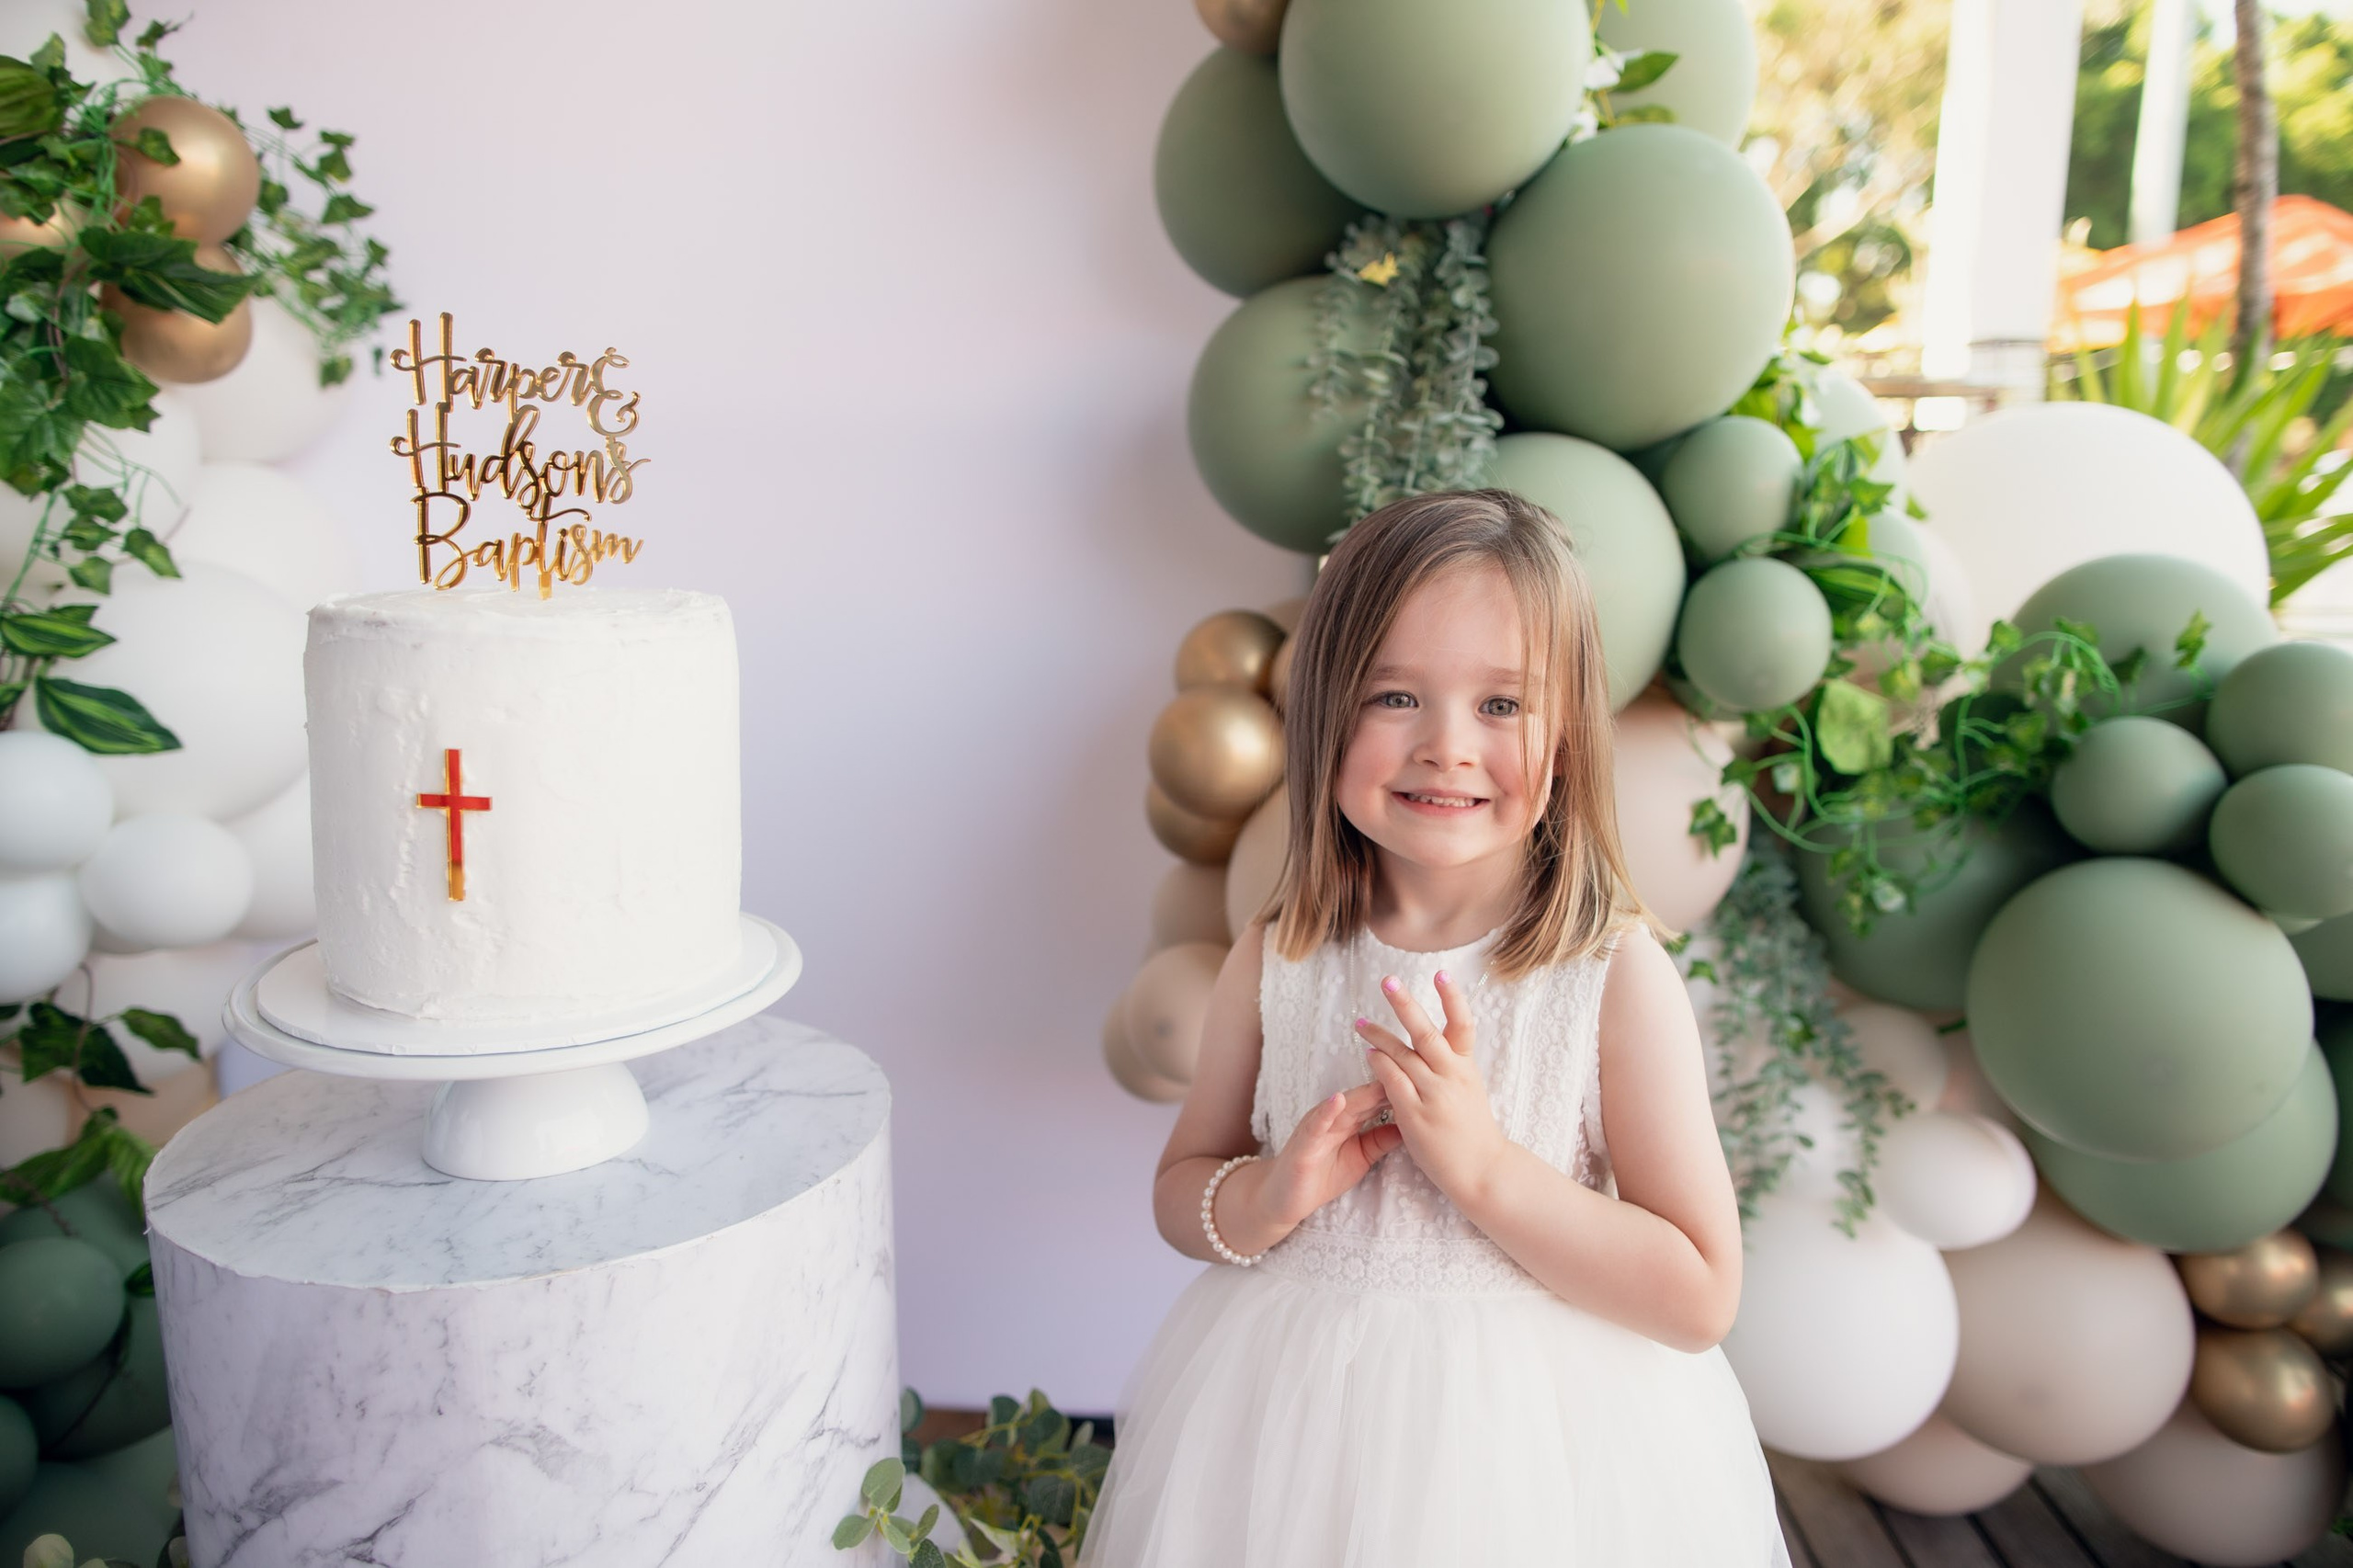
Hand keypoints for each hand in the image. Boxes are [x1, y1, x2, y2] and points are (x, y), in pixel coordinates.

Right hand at [1252, 1080, 1402, 1232]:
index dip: (1401, 1086)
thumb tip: (1412, 1125)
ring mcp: (1318, 1126)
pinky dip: (1326, 1111)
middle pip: (1367, 1095)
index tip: (1426, 1074)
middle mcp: (1335, 1116)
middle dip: (1388, 1081)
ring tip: (1383, 1074)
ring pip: (1344, 1104)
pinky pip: (1316, 1124)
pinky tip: (1338, 1100)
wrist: (1286, 1199)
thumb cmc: (1323, 1176)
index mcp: (1351, 1118)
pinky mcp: (1303, 1142)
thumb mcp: (1362, 1157)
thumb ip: (1382, 1140)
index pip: (1379, 1098)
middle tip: (1413, 1065)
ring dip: (1363, 1091)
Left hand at [1357, 969, 1508, 1203]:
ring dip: (1380, 1036)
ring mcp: (1434, 1095)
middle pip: (1427, 1033)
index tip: (1442, 973)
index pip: (1464, 1025)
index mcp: (1467, 1067)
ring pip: (1404, 1056)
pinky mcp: (1416, 1115)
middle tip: (1388, 981)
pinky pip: (1394, 1083)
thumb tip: (1437, 1045)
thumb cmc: (1475, 1132)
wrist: (1482, 1170)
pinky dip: (1381, 1066)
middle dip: (1406, 1005)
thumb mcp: (1470, 1090)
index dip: (1453, 998)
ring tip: (1360, 1022)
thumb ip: (1453, 1066)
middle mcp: (1452, 1076)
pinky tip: (1368, 1054)